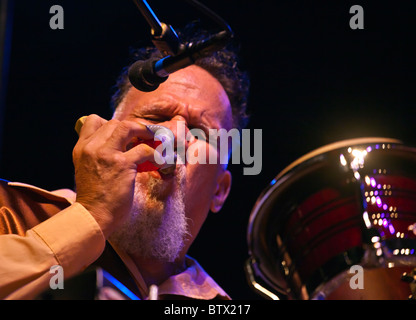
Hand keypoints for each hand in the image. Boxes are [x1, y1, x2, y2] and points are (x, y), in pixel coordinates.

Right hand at [72, 114, 163, 237]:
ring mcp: (107, 154)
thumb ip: (97, 156)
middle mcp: (92, 147)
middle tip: (147, 135)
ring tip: (156, 140)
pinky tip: (160, 161)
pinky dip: (156, 154)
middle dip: (134, 127)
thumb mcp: (87, 170)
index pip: (93, 120)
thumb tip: (119, 148)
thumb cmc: (95, 197)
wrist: (93, 216)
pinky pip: (144, 150)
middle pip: (115, 123)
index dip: (111, 123)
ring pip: (128, 127)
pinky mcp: (122, 164)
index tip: (125, 133)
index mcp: (82, 148)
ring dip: (145, 132)